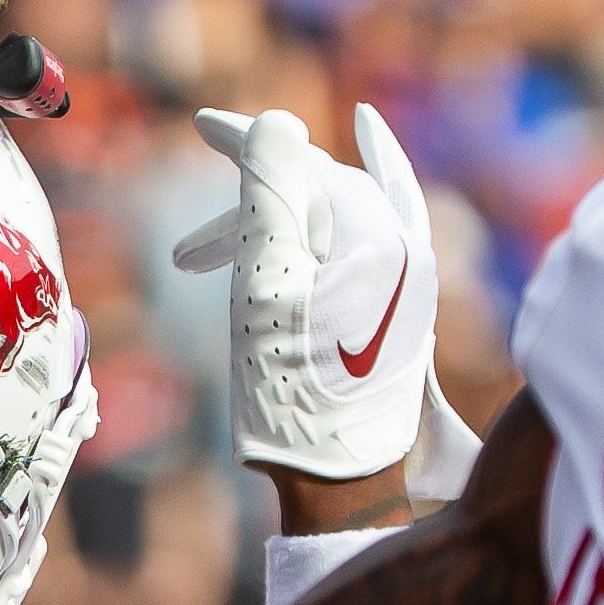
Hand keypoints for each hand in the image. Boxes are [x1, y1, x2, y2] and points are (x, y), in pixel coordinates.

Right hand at [177, 102, 437, 482]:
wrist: (337, 480)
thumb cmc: (291, 390)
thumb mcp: (261, 285)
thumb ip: (270, 194)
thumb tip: (277, 124)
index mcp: (379, 239)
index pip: (306, 162)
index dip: (248, 141)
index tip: (200, 126)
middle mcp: (409, 249)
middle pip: (320, 192)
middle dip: (254, 204)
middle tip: (190, 251)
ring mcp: (413, 278)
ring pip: (338, 217)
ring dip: (279, 224)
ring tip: (226, 267)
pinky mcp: (406, 304)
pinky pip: (382, 227)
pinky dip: (357, 196)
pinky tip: (366, 148)